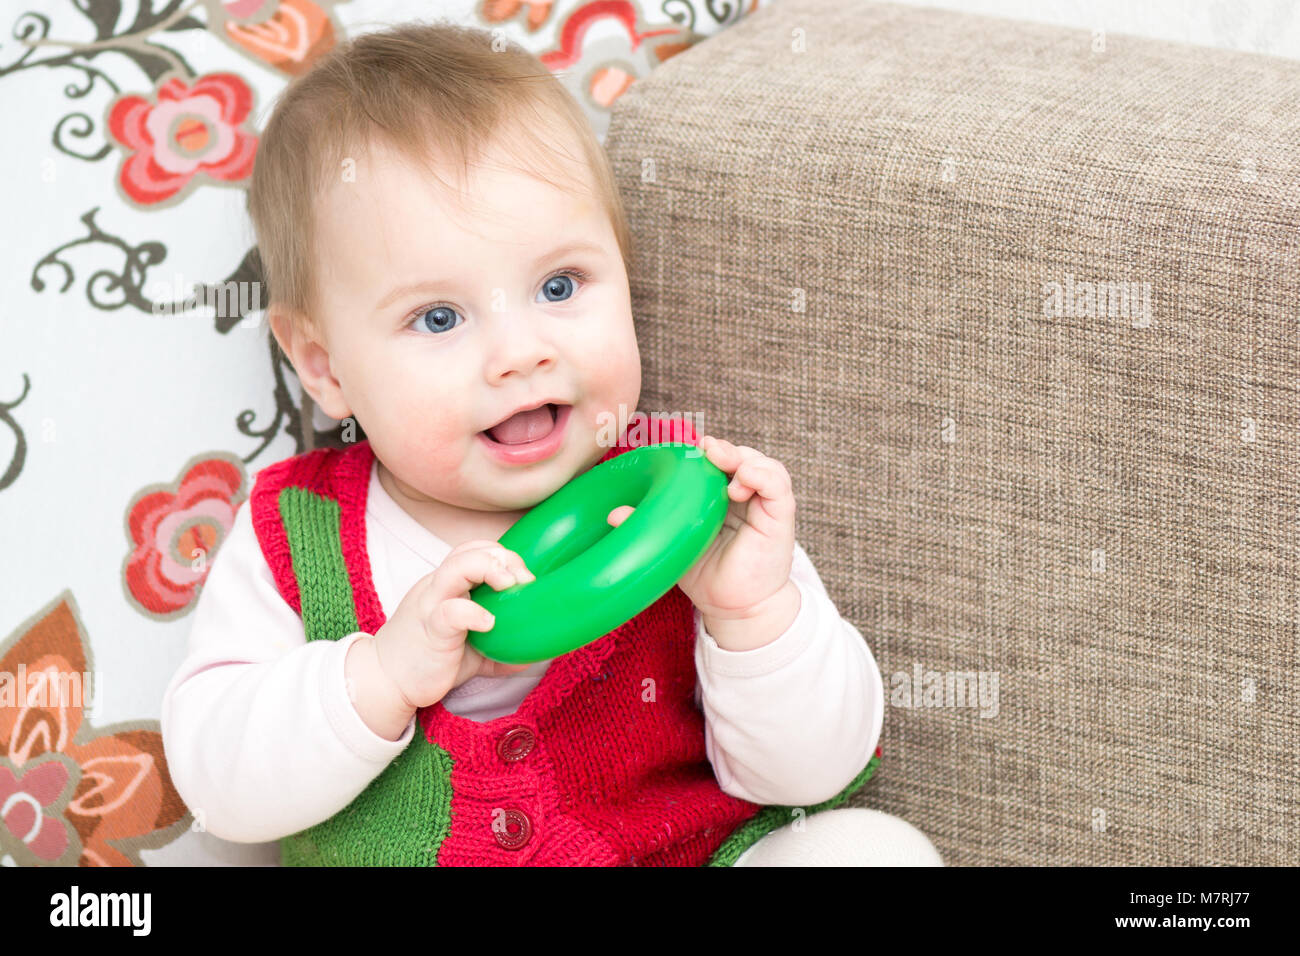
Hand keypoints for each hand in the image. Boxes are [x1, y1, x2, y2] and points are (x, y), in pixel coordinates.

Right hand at [372, 539, 534, 711]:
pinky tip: (490, 624)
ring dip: (491, 569)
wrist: (382, 682)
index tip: (524, 579)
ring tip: (511, 586)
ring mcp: (431, 605)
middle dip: (505, 558)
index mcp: (445, 585)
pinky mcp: (430, 629)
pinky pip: (451, 611)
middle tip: (525, 582)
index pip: (474, 549)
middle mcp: (437, 587)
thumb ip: (498, 647)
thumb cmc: (426, 660)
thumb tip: (533, 655)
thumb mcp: (468, 650)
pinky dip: (474, 613)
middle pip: (470, 550)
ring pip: (458, 568)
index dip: (503, 554)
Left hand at [607, 435, 795, 623]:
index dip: (707, 450)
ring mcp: (765, 504)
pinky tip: (741, 483)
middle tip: (705, 449)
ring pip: (762, 463)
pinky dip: (761, 475)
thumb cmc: (707, 574)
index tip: (689, 448)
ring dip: (741, 456)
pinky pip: (778, 484)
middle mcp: (746, 495)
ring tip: (721, 461)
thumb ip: (650, 525)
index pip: (720, 460)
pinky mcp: (780, 517)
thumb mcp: (675, 544)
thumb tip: (614, 514)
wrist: (736, 609)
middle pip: (741, 455)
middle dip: (723, 448)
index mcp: (722, 496)